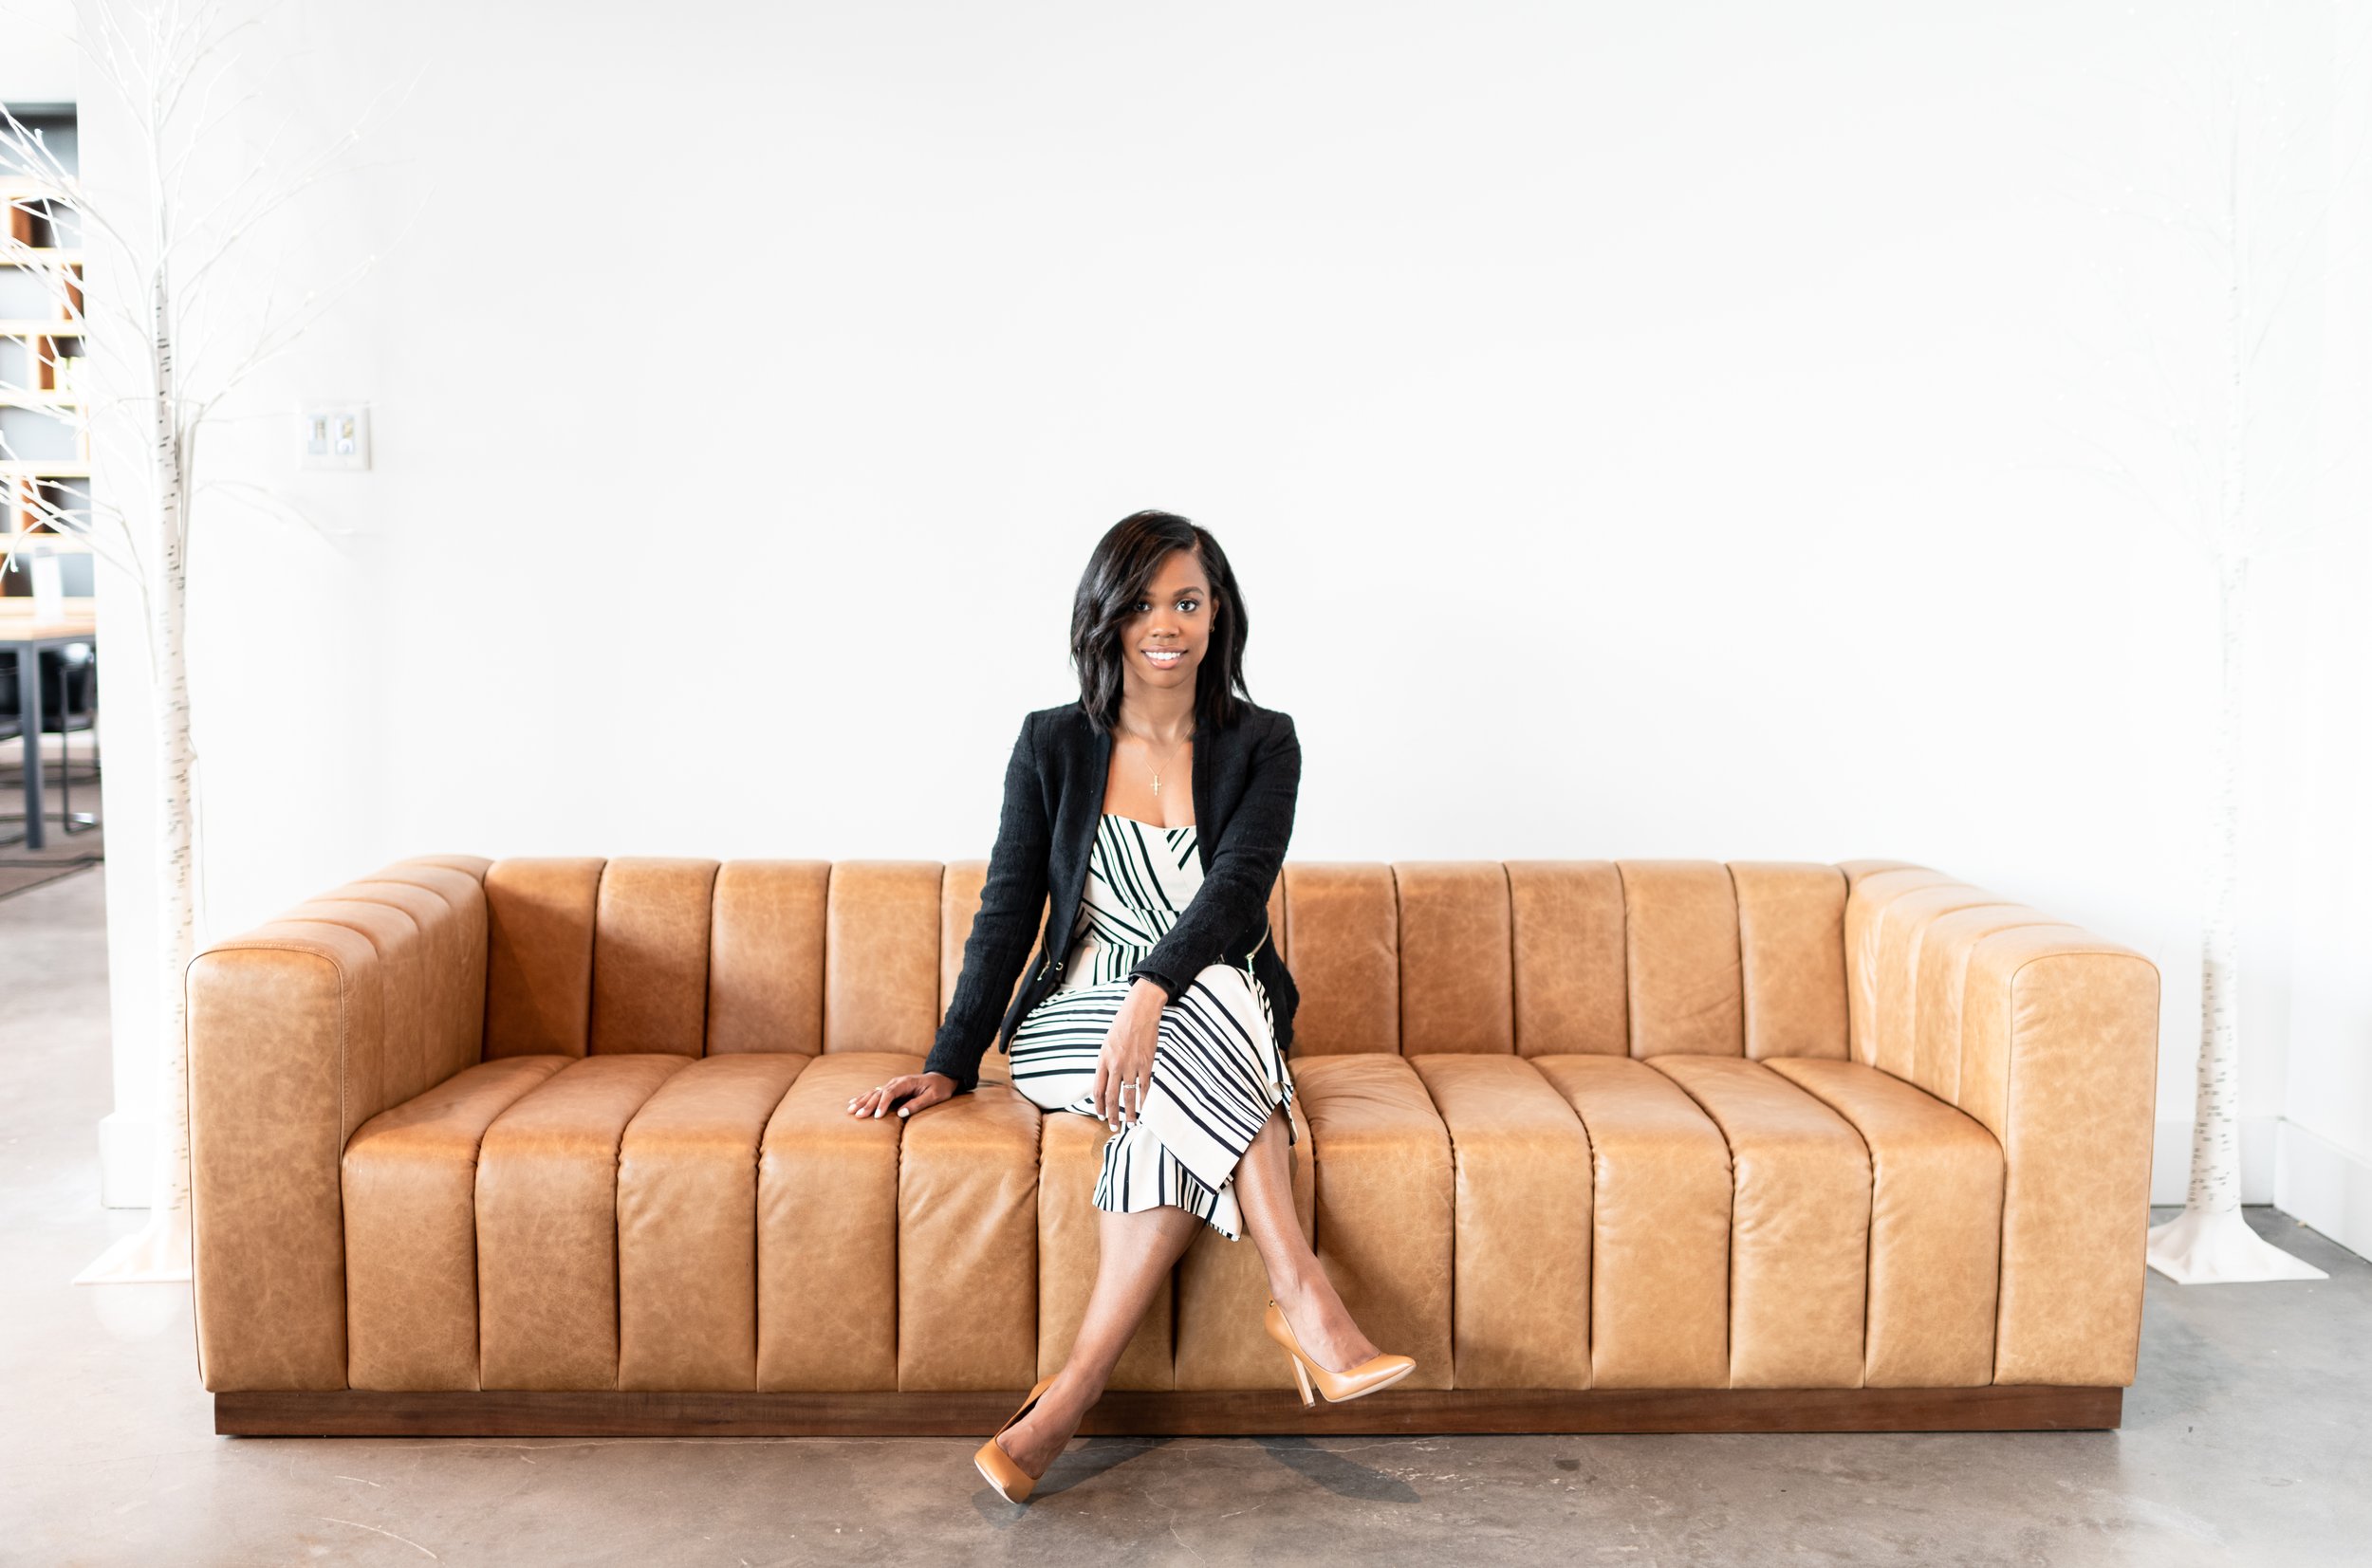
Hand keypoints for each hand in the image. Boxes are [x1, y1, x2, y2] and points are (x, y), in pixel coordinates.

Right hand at [846, 1071, 956, 1119]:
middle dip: (868, 1105)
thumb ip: (917, 1104)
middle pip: (879, 1093)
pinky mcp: (891, 1089)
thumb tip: (901, 1113)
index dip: (882, 1104)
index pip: (890, 1093)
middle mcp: (897, 1082)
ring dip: (862, 1101)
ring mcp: (893, 1084)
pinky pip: (875, 1093)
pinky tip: (853, 1102)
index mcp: (906, 1082)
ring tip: (850, 1110)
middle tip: (858, 1116)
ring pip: (874, 1092)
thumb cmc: (939, 1088)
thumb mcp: (933, 1097)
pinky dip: (864, 1098)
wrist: (941, 1078)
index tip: (876, 1116)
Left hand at [1093, 979, 1167, 1127]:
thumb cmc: (1123, 1024)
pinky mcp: (1146, 1063)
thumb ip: (1106, 1062)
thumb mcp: (1107, 1043)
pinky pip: (1145, 1087)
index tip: (1101, 1115)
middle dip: (1112, 1114)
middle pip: (1111, 1096)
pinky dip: (1144, 1100)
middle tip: (1114, 1127)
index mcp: (1103, 1059)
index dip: (1099, 1105)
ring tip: (1130, 1124)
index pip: (1098, 1089)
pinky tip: (1145, 1109)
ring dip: (1129, 1112)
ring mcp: (1131, 1065)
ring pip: (1128, 1095)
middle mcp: (1115, 1065)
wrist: (1140, 1011)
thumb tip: (1107, 1080)